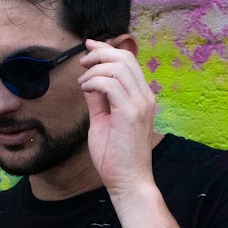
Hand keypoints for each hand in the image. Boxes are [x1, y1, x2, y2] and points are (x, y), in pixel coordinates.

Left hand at [77, 38, 156, 197]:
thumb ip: (98, 100)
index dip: (107, 49)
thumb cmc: (115, 156)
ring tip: (82, 79)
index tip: (89, 47)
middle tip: (81, 61)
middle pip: (125, 58)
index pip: (128, 61)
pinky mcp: (131, 113)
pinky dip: (94, 81)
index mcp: (141, 97)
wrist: (128, 181)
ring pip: (119, 67)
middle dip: (100, 53)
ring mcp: (140, 104)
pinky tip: (85, 88)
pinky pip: (111, 84)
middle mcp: (145, 96)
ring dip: (95, 68)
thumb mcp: (102, 121)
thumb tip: (88, 82)